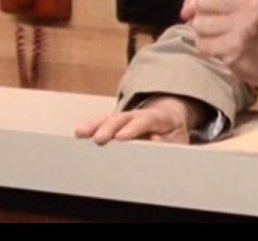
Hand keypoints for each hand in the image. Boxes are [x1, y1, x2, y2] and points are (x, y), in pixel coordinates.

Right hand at [74, 95, 203, 144]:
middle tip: (99, 139)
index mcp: (159, 117)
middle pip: (123, 118)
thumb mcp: (178, 140)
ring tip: (81, 133)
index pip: (146, 120)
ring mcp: (126, 118)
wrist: (170, 118)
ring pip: (109, 119)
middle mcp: (140, 114)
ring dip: (95, 126)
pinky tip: (79, 133)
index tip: (121, 137)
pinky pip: (103, 124)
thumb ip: (168, 143)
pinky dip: (91, 128)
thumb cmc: (174, 133)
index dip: (133, 128)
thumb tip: (154, 143)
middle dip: (109, 128)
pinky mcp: (117, 124)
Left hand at [183, 0, 257, 120]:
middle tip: (214, 22)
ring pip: (199, 25)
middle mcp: (249, 7)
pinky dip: (206, 49)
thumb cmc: (253, 30)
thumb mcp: (240, 8)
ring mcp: (243, 29)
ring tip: (221, 37)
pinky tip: (222, 49)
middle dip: (199, 14)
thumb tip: (185, 10)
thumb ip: (211, 1)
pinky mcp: (236, 49)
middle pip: (202, 2)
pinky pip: (202, 45)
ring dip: (203, 33)